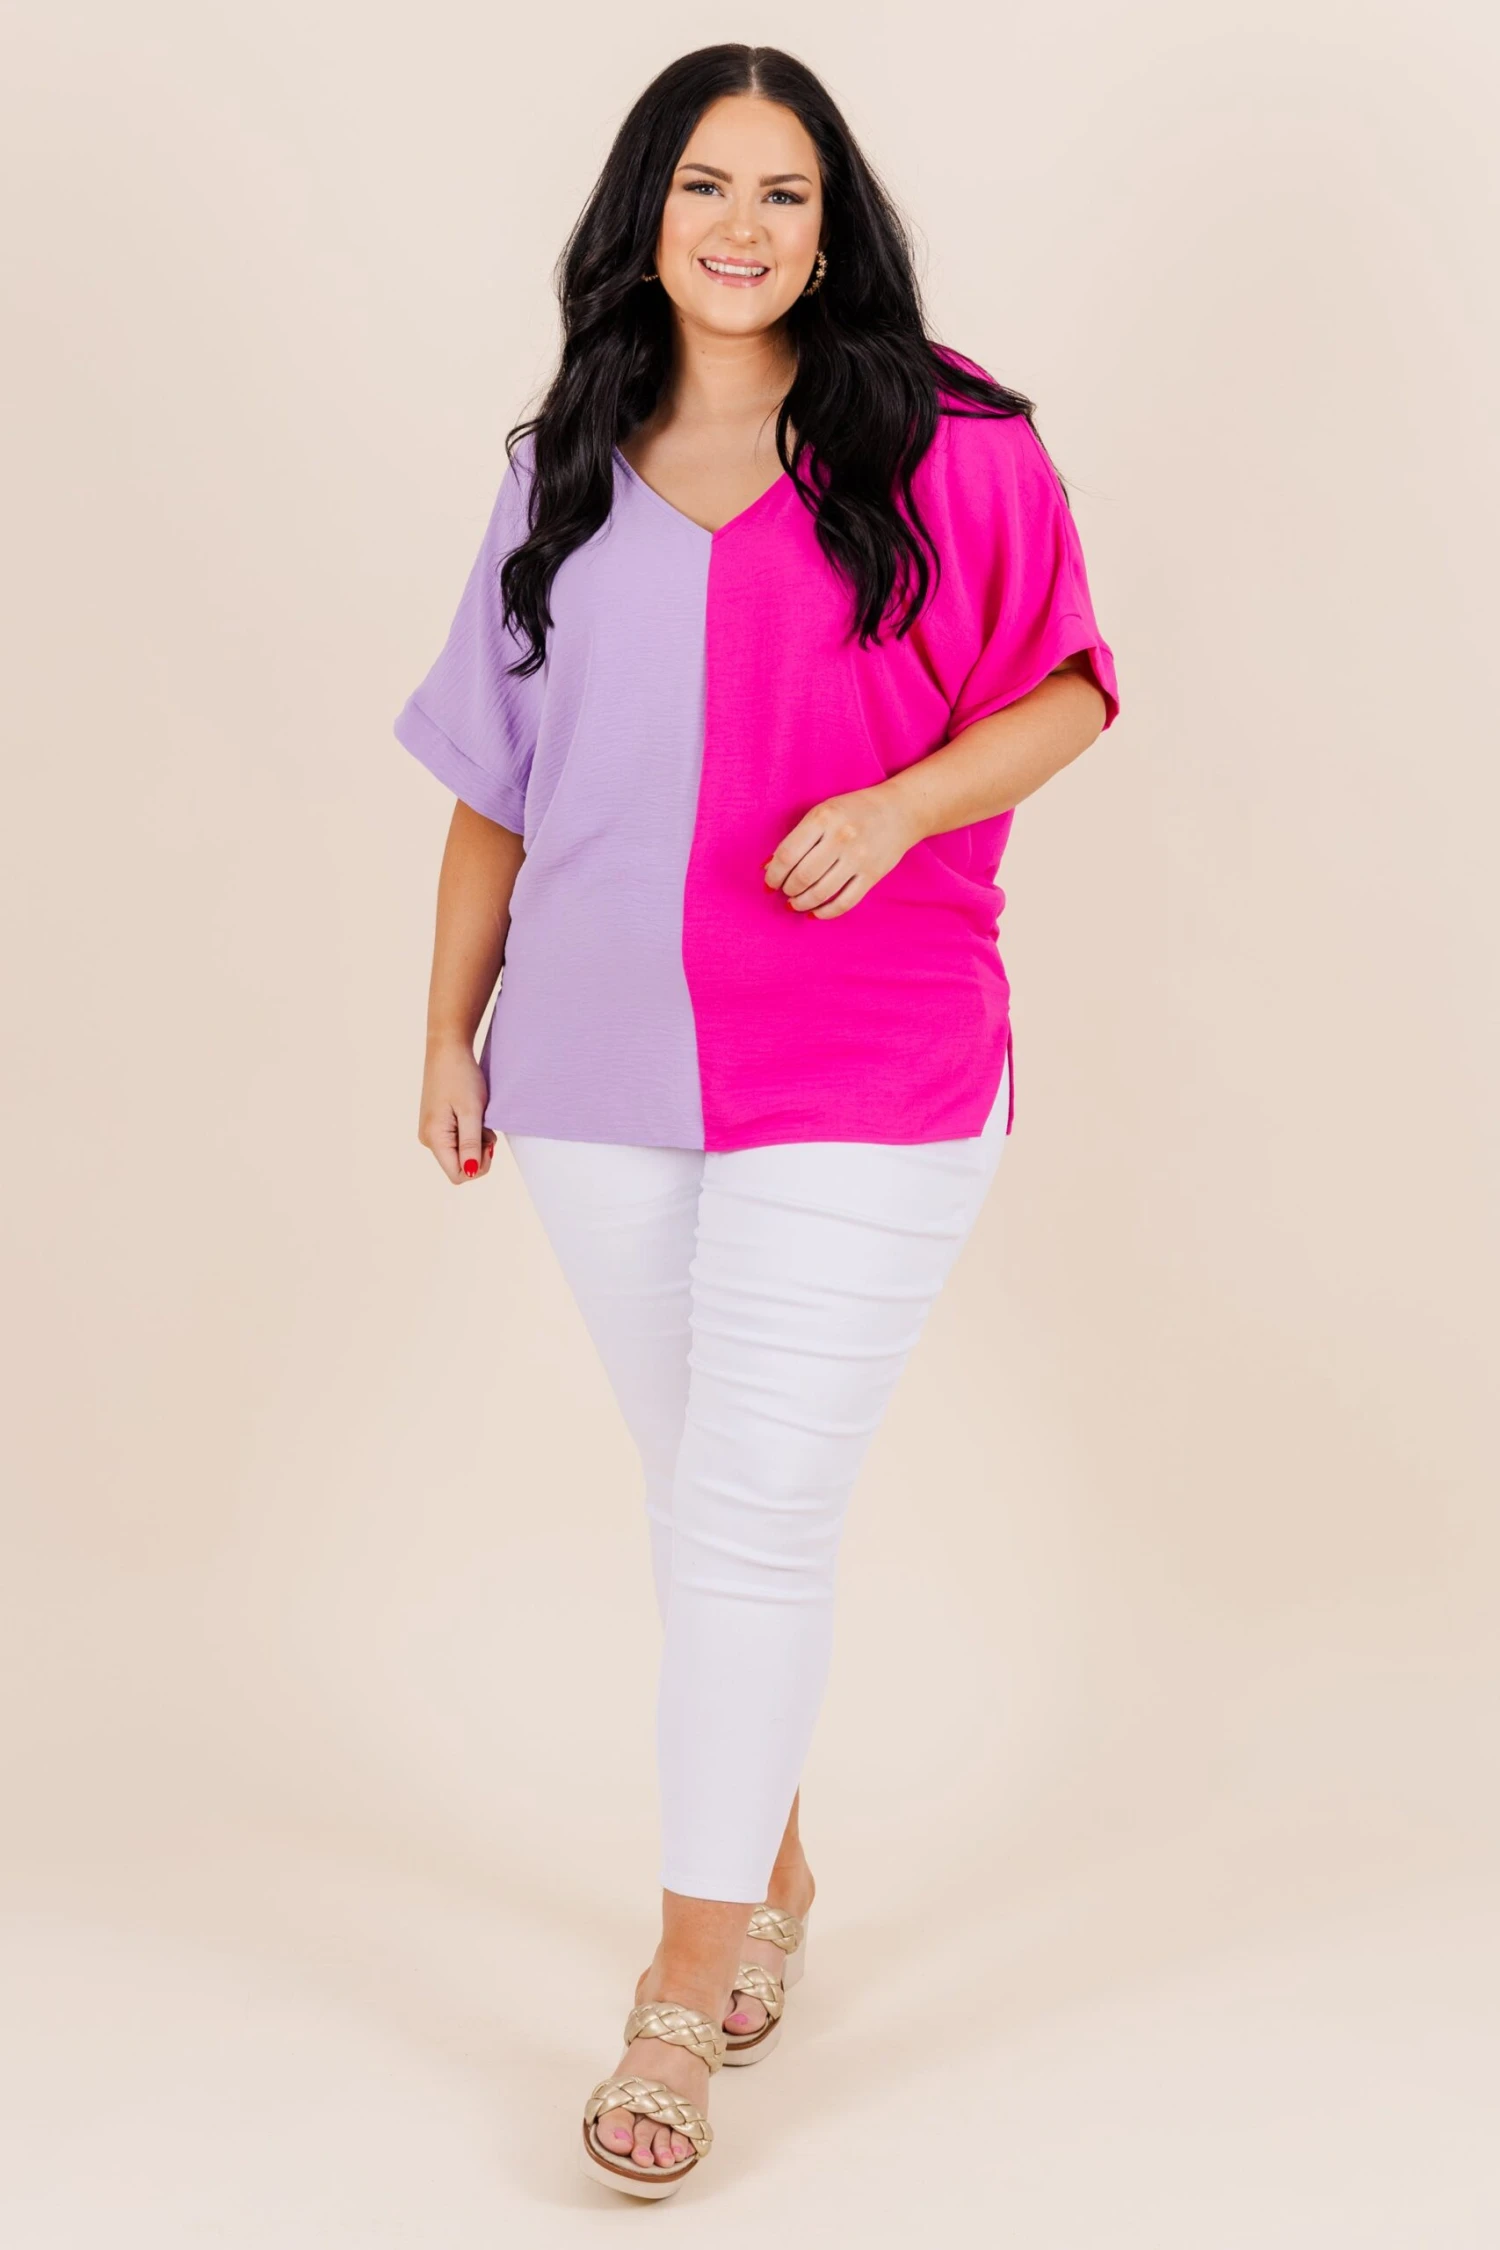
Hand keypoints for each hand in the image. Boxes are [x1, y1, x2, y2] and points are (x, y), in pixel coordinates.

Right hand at [419, 1036, 497, 1183]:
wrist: (448, 1050)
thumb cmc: (460, 1077)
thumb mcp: (471, 1111)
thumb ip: (470, 1143)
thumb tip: (470, 1173)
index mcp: (434, 1139)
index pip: (458, 1175)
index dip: (479, 1166)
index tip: (489, 1142)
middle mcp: (429, 1140)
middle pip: (459, 1166)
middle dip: (478, 1152)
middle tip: (486, 1128)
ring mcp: (432, 1132)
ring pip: (460, 1153)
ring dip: (476, 1141)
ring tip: (480, 1118)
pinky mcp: (437, 1124)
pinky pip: (457, 1141)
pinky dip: (471, 1133)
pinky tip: (474, 1115)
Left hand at [763, 783, 921, 918]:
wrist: (900, 811)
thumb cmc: (854, 810)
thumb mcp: (823, 811)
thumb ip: (798, 837)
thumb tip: (770, 867)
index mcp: (823, 818)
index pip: (787, 854)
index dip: (773, 874)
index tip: (770, 881)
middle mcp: (841, 838)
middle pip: (802, 876)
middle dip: (787, 889)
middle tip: (785, 891)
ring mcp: (858, 858)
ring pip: (821, 893)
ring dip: (802, 903)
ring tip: (795, 902)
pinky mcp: (872, 875)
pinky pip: (844, 902)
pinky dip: (825, 912)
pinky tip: (815, 912)